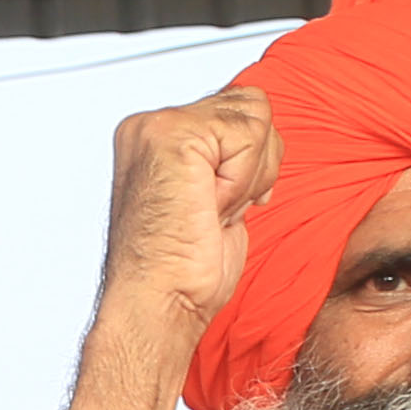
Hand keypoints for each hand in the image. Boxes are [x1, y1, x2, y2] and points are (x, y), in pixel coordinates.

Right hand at [64, 86, 279, 409]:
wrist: (159, 305)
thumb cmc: (182, 269)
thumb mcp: (214, 193)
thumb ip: (227, 154)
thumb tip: (261, 125)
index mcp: (154, 136)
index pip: (238, 109)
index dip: (250, 162)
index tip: (217, 208)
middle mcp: (149, 125)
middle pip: (252, 105)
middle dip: (254, 164)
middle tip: (215, 212)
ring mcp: (158, 127)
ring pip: (255, 115)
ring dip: (249, 174)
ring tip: (212, 210)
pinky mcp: (173, 136)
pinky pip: (248, 137)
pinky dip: (242, 181)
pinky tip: (210, 209)